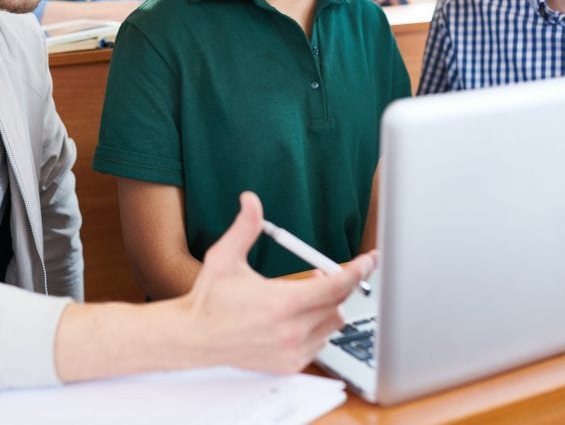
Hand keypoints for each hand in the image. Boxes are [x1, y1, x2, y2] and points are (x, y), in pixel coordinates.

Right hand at [183, 191, 375, 373]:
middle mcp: (291, 330)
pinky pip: (320, 343)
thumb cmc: (210, 298)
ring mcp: (292, 350)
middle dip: (338, 285)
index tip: (370, 260)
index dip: (358, 270)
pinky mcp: (289, 363)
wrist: (195, 337)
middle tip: (323, 272)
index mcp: (281, 302)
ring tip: (307, 295)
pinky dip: (317, 328)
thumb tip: (251, 200)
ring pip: (332, 324)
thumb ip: (244, 227)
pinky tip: (299, 317)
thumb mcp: (224, 257)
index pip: (336, 285)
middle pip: (339, 304)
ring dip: (328, 307)